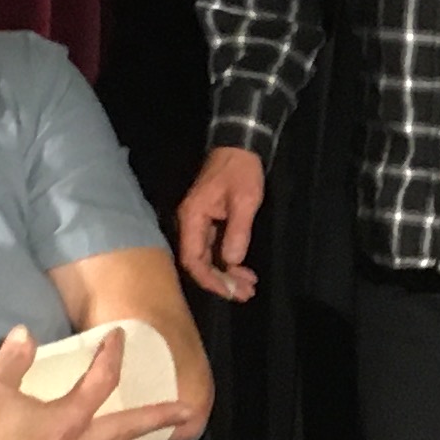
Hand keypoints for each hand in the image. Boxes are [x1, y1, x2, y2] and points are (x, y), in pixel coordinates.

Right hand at [175, 145, 267, 299]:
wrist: (240, 145)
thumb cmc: (241, 170)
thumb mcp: (244, 200)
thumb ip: (237, 232)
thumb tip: (231, 262)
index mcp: (192, 218)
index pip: (192, 259)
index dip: (209, 279)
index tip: (230, 291)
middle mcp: (190, 223)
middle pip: (199, 262)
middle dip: (221, 281)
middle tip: (246, 294)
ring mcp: (199, 223)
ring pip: (208, 257)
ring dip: (227, 274)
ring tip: (249, 287)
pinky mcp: (209, 221)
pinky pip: (214, 248)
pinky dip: (228, 261)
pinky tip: (244, 271)